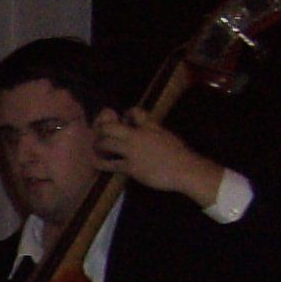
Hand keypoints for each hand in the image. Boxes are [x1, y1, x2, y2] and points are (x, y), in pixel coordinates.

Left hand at [93, 111, 226, 207]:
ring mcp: (133, 151)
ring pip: (107, 143)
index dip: (126, 114)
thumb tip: (149, 134)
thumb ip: (155, 132)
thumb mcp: (167, 136)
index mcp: (151, 126)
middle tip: (100, 135)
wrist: (185, 169)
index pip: (134, 111)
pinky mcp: (131, 166)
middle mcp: (138, 135)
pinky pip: (110, 164)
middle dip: (102, 130)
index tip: (123, 120)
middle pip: (111, 127)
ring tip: (97, 148)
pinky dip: (100, 163)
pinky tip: (95, 163)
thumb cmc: (180, 155)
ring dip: (99, 145)